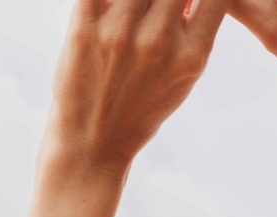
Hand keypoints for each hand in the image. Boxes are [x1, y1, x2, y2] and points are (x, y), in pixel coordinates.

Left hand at [44, 0, 229, 174]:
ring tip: (135, 13)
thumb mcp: (180, 79)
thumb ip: (189, 32)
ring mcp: (120, 31)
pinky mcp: (84, 25)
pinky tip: (113, 10)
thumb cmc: (139, 109)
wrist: (93, 142)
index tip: (190, 3)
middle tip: (157, 9)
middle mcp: (159, 41)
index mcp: (192, 56)